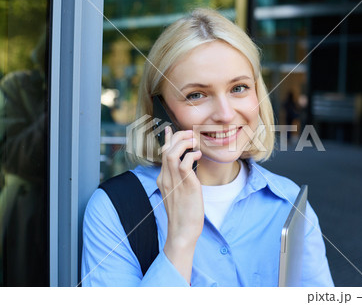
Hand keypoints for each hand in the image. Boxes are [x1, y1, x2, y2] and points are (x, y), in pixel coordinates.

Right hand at [156, 126, 202, 282]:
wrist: (182, 232)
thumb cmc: (184, 214)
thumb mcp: (179, 194)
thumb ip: (179, 180)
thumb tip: (186, 170)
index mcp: (163, 179)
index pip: (163, 153)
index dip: (167, 139)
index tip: (170, 129)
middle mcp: (166, 178)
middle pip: (166, 149)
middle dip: (177, 137)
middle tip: (191, 134)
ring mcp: (174, 181)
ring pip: (172, 152)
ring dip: (184, 143)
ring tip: (195, 141)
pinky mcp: (185, 185)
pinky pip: (185, 163)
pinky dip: (191, 155)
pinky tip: (198, 155)